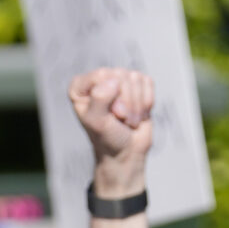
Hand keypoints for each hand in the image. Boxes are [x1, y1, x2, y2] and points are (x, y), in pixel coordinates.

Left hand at [69, 68, 155, 185]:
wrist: (126, 152)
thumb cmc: (107, 138)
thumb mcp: (97, 122)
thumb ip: (99, 99)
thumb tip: (114, 81)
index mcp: (80, 86)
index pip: (102, 74)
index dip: (111, 97)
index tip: (109, 116)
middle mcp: (98, 80)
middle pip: (120, 76)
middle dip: (126, 103)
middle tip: (119, 119)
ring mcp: (119, 80)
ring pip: (135, 78)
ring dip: (136, 106)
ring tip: (127, 119)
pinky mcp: (137, 85)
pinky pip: (148, 82)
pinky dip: (146, 102)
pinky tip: (138, 113)